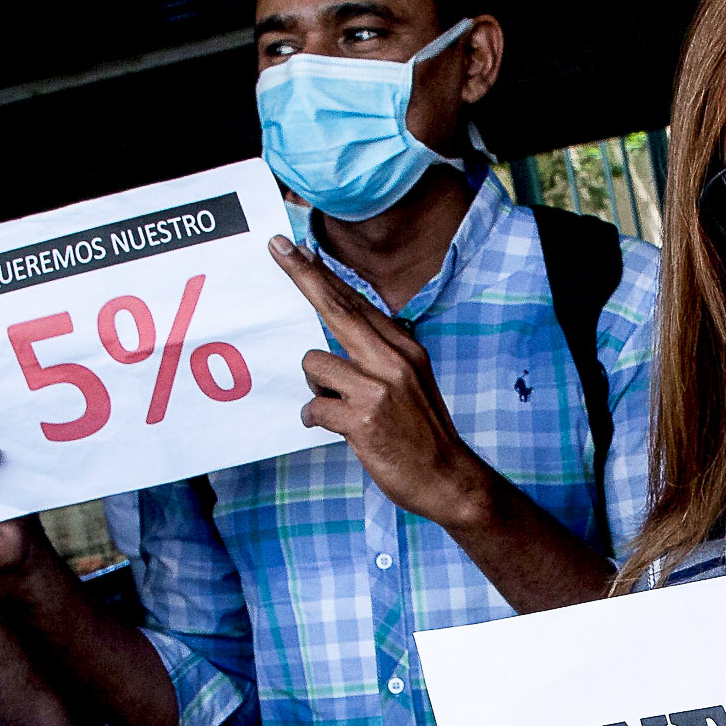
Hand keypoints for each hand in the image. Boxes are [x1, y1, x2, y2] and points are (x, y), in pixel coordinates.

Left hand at [271, 237, 495, 530]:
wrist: (447, 477)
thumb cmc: (422, 433)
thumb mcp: (412, 381)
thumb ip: (382, 354)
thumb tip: (352, 329)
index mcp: (404, 348)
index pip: (356, 302)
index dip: (323, 274)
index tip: (298, 249)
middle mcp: (392, 360)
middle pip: (337, 308)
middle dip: (303, 275)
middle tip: (278, 248)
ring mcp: (378, 387)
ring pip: (315, 363)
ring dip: (315, 386)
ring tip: (337, 406)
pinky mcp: (363, 418)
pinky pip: (314, 407)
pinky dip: (315, 418)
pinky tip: (333, 427)